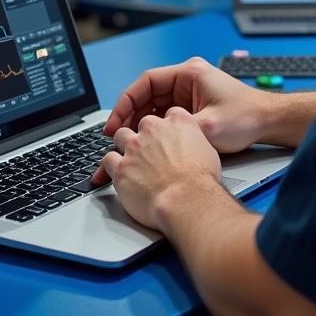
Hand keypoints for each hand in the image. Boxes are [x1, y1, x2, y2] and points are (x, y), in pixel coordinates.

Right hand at [97, 56, 271, 157]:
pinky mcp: (193, 106)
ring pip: (155, 105)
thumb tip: (151, 139)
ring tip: (126, 142)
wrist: (269, 121)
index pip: (146, 81)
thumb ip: (178, 130)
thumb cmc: (246, 117)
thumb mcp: (208, 127)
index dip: (126, 101)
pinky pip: (166, 114)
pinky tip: (146, 142)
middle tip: (114, 135)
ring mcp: (190, 92)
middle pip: (147, 93)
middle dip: (129, 114)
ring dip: (140, 122)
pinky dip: (154, 126)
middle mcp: (188, 78)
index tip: (115, 121)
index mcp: (189, 73)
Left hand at [100, 107, 222, 230]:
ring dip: (124, 146)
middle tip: (149, 151)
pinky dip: (110, 166)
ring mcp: (135, 147)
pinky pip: (108, 160)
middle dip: (145, 136)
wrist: (186, 201)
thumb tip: (191, 148)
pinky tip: (115, 172)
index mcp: (177, 121)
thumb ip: (194, 142)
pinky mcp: (121, 167)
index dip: (166, 128)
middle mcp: (154, 129)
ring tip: (130, 159)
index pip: (168, 115)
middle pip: (143, 124)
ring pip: (121, 136)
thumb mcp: (208, 151)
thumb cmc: (200, 181)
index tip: (167, 137)